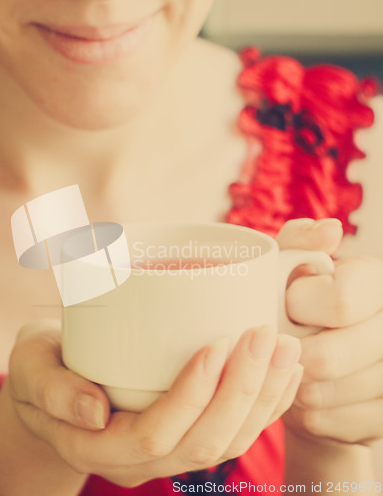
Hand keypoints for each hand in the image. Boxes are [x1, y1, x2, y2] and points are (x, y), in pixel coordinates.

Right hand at [8, 320, 301, 487]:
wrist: (53, 381)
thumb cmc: (40, 366)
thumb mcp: (30, 367)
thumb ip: (51, 387)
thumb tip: (93, 411)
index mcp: (96, 445)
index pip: (154, 434)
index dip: (191, 394)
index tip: (216, 343)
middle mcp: (138, 460)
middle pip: (204, 443)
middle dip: (242, 391)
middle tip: (264, 336)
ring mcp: (166, 452)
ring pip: (228, 443)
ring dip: (264, 397)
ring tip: (286, 348)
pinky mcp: (185, 435)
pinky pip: (234, 433)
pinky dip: (266, 404)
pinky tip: (285, 371)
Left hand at [277, 218, 382, 445]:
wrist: (320, 366)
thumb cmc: (300, 308)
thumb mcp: (292, 268)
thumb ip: (300, 244)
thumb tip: (330, 230)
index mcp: (376, 283)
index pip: (339, 300)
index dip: (297, 306)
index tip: (286, 305)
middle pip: (326, 358)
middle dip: (287, 351)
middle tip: (279, 343)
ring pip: (321, 394)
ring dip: (290, 382)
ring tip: (289, 364)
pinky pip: (325, 422)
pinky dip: (302, 410)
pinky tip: (304, 391)